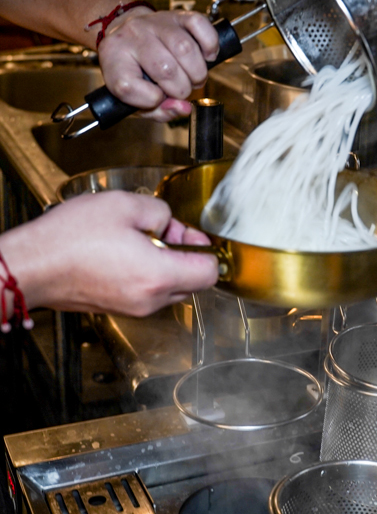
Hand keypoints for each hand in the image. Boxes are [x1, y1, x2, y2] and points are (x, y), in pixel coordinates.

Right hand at [0, 191, 219, 316]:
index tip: (189, 233)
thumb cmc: (68, 240)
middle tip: (162, 231)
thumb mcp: (124, 205)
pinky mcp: (120, 308)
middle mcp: (151, 299)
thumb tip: (169, 223)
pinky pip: (149, 292)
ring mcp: (135, 308)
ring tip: (138, 240)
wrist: (29, 266)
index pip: (211, 272)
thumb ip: (161, 211)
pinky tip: (123, 253)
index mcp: (159, 275)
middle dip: (185, 253)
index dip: (205, 248)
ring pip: (172, 287)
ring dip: (166, 263)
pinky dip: (147, 274)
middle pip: (194, 281)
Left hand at [98, 8, 219, 121]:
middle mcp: (131, 35)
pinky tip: (206, 56)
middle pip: (165, 70)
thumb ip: (159, 111)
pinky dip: (210, 45)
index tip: (157, 97)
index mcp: (114, 58)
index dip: (150, 100)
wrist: (129, 32)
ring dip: (197, 73)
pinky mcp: (177, 15)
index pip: (128, 87)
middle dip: (182, 89)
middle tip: (182, 89)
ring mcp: (155, 22)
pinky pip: (199, 24)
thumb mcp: (135, 97)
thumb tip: (184, 108)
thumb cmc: (135, 70)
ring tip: (194, 77)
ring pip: (185, 49)